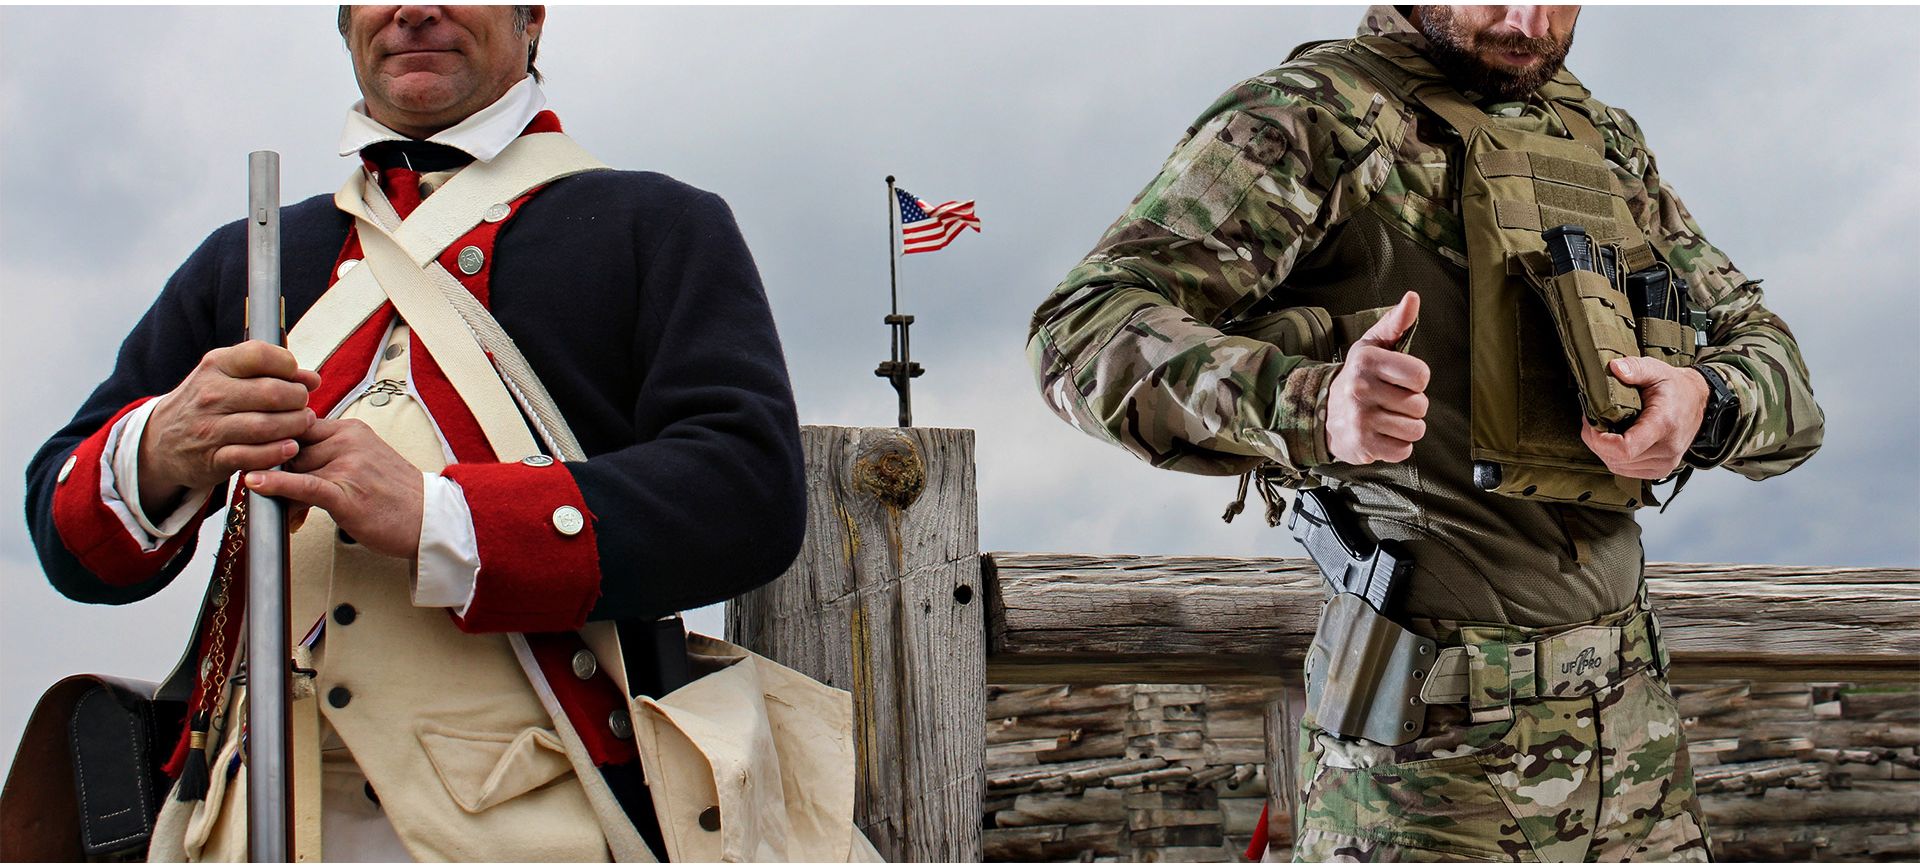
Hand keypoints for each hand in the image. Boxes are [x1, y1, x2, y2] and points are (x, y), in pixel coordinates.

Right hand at [138, 341, 320, 514]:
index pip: (261, 355)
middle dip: (298, 399)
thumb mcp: (226, 377)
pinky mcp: (212, 459)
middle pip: (272, 393)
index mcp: (216, 366)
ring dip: (295, 426)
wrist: (161, 441)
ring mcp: (210, 428)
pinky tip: (290, 447)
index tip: (297, 379)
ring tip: (303, 424)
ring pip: (266, 426)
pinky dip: (278, 452)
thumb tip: (312, 378)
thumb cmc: (207, 404)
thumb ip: (269, 372)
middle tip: (304, 405)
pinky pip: (254, 455)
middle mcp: (210, 395)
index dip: (289, 366)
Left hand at [243, 418, 423, 559]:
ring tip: (292, 514)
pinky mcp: (345, 492)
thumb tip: (289, 460)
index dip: (279, 445)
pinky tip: (255, 482)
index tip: (264, 459)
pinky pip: (302, 484)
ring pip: (291, 469)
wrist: (430, 520)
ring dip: (280, 491)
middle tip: (280, 496)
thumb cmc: (397, 497)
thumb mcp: (365, 460)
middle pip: (290, 449)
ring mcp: (347, 465)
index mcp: (352, 429)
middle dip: (279, 472)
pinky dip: (275, 484)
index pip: (298, 427)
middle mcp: (348, 441)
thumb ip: (331, 453)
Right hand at [1326, 292, 1429, 464]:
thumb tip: (1412, 297)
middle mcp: (1361, 389)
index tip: (1401, 380)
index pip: (1420, 375)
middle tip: (1390, 401)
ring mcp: (1361, 419)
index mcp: (1367, 362)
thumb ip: (1396, 323)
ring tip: (1387, 418)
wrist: (1319, 412)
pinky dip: (1397, 446)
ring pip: (1415, 429)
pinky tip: (1382, 434)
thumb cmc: (1357, 376)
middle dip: (1411, 406)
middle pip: (1420, 405)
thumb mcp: (1372, 345)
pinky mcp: (1363, 445)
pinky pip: (1404, 450)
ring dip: (1406, 427)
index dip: (1417, 380)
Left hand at [1580, 357, 1709, 479]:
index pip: (1625, 449)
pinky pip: (1627, 471)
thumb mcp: (1656, 369)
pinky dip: (1615, 458)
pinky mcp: (1662, 469)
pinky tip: (1613, 442)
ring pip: (1619, 467)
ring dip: (1604, 450)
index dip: (1599, 440)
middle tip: (1591, 421)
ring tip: (1601, 430)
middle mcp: (1667, 449)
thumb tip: (1615, 368)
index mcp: (1664, 425)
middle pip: (1617, 459)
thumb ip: (1635, 367)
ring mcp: (1666, 462)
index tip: (1591, 423)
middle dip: (1596, 442)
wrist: (1699, 401)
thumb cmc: (1676, 387)